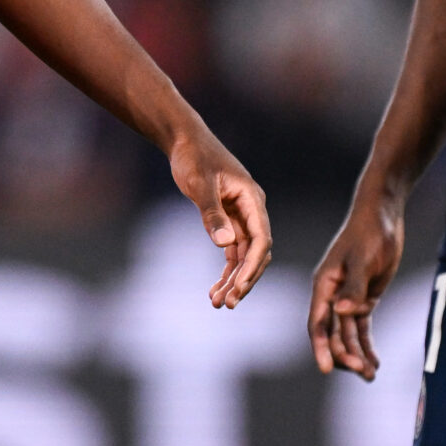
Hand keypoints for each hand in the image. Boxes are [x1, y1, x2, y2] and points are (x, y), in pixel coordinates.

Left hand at [169, 125, 271, 307]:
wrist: (184, 141)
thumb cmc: (193, 158)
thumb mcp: (200, 184)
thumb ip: (212, 214)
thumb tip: (225, 244)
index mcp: (252, 200)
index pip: (261, 240)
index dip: (252, 267)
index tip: (238, 287)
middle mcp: (252, 211)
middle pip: (256, 253)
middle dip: (244, 280)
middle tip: (227, 304)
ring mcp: (241, 217)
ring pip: (244, 256)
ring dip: (234, 279)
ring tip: (217, 303)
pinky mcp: (228, 220)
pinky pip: (233, 251)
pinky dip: (226, 269)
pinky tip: (215, 288)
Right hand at [309, 188, 403, 377]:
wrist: (382, 217)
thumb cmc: (369, 234)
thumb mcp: (362, 260)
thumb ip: (353, 287)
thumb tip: (342, 313)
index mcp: (324, 285)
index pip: (318, 322)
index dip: (320, 346)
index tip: (325, 369)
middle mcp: (332, 295)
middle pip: (333, 333)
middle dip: (345, 354)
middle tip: (362, 372)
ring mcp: (348, 298)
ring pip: (348, 334)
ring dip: (357, 354)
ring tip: (370, 375)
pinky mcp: (364, 298)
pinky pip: (362, 327)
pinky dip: (367, 345)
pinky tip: (375, 362)